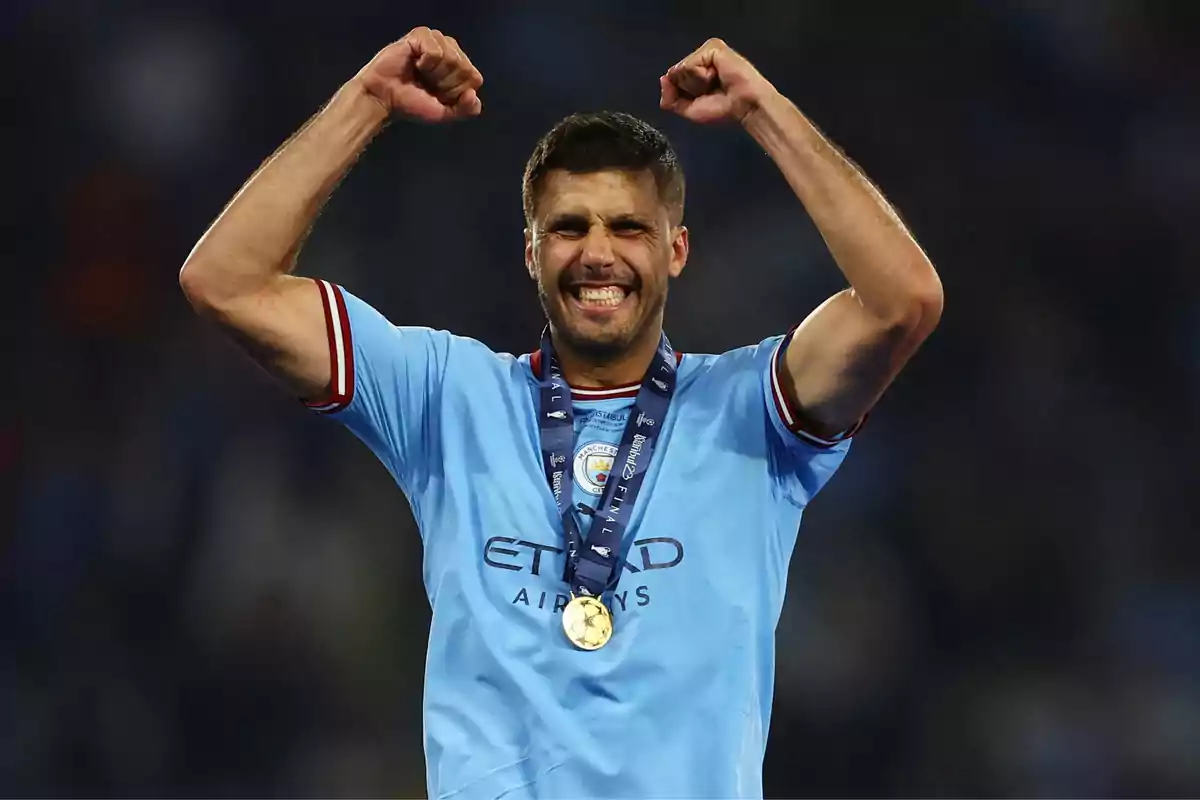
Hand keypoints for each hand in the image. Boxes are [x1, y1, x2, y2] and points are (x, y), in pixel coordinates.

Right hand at [356, 28, 482, 122]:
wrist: (384, 98)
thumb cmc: (412, 104)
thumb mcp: (444, 113)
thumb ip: (465, 109)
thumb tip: (472, 94)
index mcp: (460, 69)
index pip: (475, 78)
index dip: (456, 92)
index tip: (438, 94)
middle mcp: (451, 51)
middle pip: (465, 68)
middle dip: (445, 83)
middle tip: (426, 84)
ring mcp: (437, 40)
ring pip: (452, 58)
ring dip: (434, 74)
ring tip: (420, 74)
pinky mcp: (421, 35)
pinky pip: (436, 51)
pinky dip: (425, 63)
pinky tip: (414, 64)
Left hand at [660, 38, 774, 124]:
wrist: (743, 106)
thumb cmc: (722, 109)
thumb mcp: (688, 109)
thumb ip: (670, 99)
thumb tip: (663, 79)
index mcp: (696, 71)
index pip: (673, 79)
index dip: (682, 93)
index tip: (703, 97)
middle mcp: (700, 58)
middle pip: (675, 73)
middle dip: (690, 88)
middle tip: (711, 90)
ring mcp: (706, 51)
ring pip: (682, 68)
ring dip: (697, 83)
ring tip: (716, 83)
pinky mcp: (712, 47)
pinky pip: (691, 64)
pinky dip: (702, 76)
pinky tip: (717, 76)